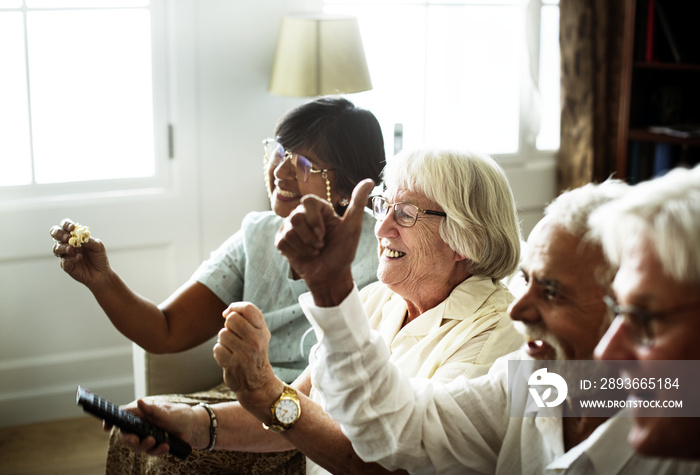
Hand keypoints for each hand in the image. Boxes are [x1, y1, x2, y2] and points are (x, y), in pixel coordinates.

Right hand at [49, 218, 109, 286]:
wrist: (101, 273)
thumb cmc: (99, 257)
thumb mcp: (98, 246)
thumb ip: (89, 240)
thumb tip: (80, 235)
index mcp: (74, 236)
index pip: (65, 226)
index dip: (66, 224)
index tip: (72, 228)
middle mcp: (67, 243)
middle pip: (55, 234)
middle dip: (59, 234)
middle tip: (68, 238)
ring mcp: (65, 254)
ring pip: (56, 248)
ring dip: (63, 247)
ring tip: (72, 249)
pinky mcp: (66, 265)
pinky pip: (64, 260)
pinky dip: (71, 258)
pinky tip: (79, 257)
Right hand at [105, 399, 209, 453]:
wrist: (196, 428)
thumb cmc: (182, 415)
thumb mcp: (169, 412)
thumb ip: (153, 410)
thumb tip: (139, 402)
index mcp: (142, 412)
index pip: (123, 415)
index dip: (111, 420)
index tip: (106, 427)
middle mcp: (142, 424)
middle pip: (126, 434)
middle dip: (129, 439)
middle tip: (135, 440)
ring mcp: (148, 435)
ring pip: (137, 445)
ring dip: (145, 446)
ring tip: (157, 442)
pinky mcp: (155, 445)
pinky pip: (150, 451)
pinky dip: (157, 450)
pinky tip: (166, 447)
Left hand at [213, 302, 281, 414]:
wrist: (257, 382)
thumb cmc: (255, 352)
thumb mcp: (259, 334)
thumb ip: (247, 319)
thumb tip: (227, 312)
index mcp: (262, 331)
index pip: (248, 308)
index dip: (235, 306)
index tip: (229, 312)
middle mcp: (256, 341)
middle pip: (232, 319)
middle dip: (228, 326)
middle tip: (234, 336)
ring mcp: (244, 353)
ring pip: (222, 334)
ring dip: (224, 341)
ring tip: (233, 349)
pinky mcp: (232, 364)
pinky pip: (217, 349)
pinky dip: (220, 353)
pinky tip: (229, 358)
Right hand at [275, 179, 374, 303]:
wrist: (331, 275)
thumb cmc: (343, 251)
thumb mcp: (353, 228)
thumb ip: (357, 203)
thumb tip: (369, 181)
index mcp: (319, 209)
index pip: (308, 201)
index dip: (313, 219)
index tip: (323, 233)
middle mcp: (303, 215)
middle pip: (295, 217)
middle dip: (311, 237)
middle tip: (322, 245)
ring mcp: (290, 227)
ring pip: (289, 231)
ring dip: (306, 246)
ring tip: (316, 250)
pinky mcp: (282, 240)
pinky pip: (283, 242)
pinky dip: (297, 252)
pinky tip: (306, 255)